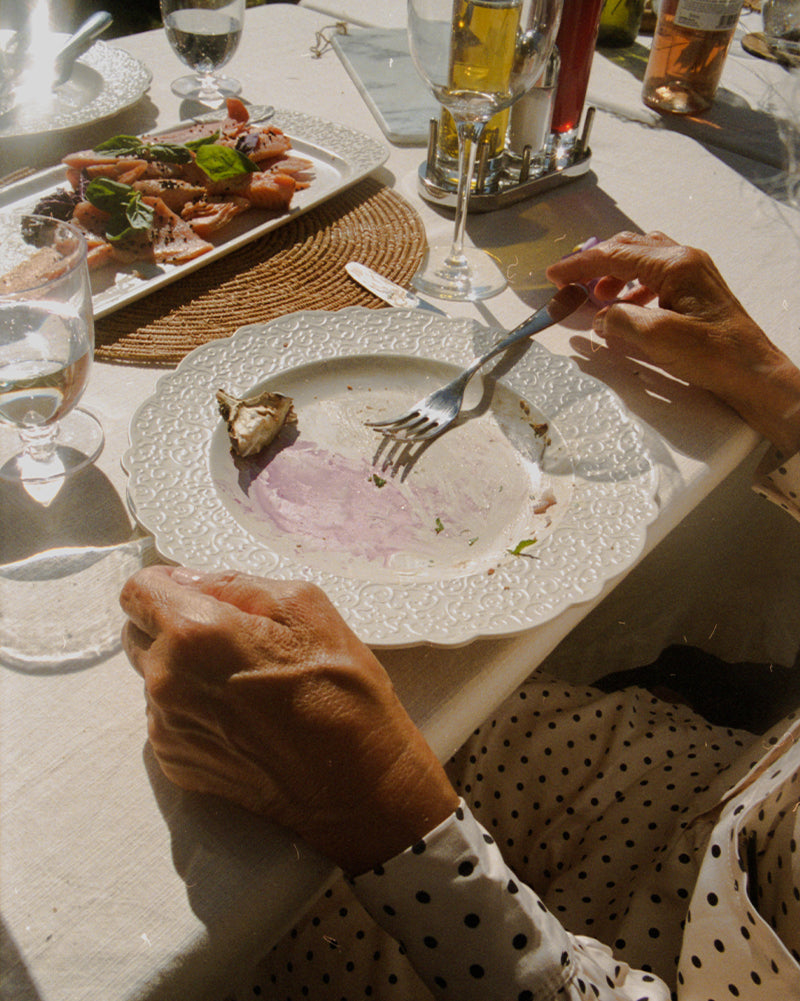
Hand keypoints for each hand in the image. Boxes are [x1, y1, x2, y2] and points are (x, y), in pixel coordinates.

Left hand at [120, 566, 457, 874]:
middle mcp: (166, 680)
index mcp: (194, 633)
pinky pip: (167, 716)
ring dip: (184, 670)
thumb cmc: (339, 686)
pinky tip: (240, 717)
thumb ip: (234, 583)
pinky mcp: (174, 761)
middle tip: (230, 639)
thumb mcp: (304, 605)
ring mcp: (166, 726)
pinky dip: (193, 709)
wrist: (355, 782)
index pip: (137, 591)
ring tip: (242, 684)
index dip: (165, 584)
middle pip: (138, 634)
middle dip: (172, 626)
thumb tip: (189, 581)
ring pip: (154, 677)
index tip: (196, 594)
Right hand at [546, 231, 799, 454]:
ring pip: (642, 259)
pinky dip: (633, 286)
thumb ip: (620, 320)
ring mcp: (693, 272)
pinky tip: (626, 307)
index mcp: (675, 264)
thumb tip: (601, 316)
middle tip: (569, 281)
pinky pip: (655, 276)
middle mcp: (684, 259)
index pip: (615, 255)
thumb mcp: (657, 337)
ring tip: (597, 297)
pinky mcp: (696, 290)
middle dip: (595, 262)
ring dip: (614, 273)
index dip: (580, 265)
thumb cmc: (711, 354)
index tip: (554, 276)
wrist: (752, 372)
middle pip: (629, 247)